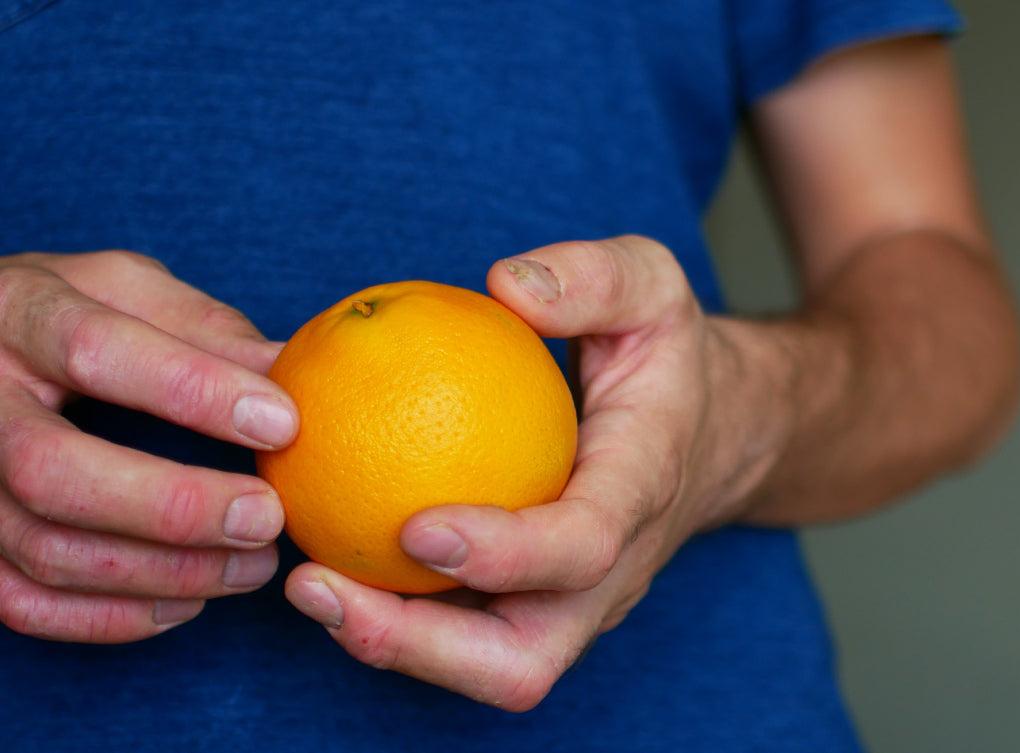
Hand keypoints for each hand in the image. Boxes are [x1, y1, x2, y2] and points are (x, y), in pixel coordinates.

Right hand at [0, 251, 298, 642]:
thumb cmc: (66, 311)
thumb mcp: (126, 289)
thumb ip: (202, 328)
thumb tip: (293, 371)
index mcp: (21, 314)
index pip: (97, 351)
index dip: (194, 389)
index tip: (283, 423)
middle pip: (53, 472)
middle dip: (172, 506)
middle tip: (267, 518)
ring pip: (43, 550)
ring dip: (162, 572)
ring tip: (252, 566)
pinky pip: (22, 602)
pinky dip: (110, 617)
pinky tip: (187, 601)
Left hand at [285, 236, 767, 709]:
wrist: (705, 435)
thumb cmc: (664, 358)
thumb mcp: (653, 285)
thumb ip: (595, 276)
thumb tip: (508, 284)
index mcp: (640, 490)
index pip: (583, 545)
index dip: (506, 553)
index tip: (416, 527)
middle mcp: (609, 572)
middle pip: (522, 660)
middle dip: (417, 647)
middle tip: (318, 587)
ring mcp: (571, 600)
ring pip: (481, 664)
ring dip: (387, 641)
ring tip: (303, 581)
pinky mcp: (535, 602)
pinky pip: (462, 626)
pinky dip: (392, 609)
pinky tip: (326, 552)